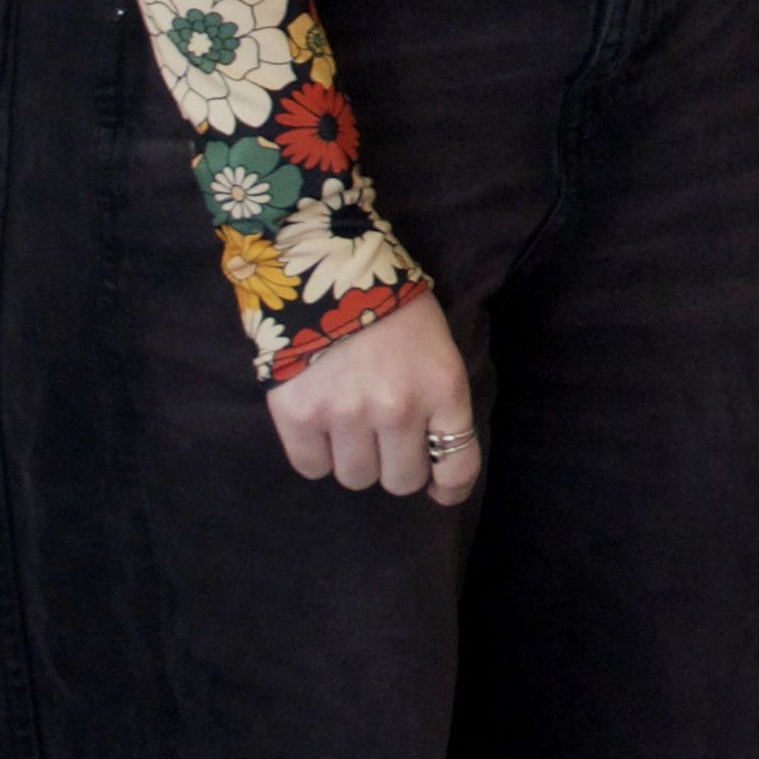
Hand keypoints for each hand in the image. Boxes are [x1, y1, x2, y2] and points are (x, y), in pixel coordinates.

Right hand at [260, 290, 483, 504]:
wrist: (328, 268)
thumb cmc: (392, 306)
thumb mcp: (437, 347)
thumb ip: (438, 401)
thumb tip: (437, 462)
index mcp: (443, 388)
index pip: (458, 465)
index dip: (450, 486)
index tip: (441, 489)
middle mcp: (398, 409)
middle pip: (402, 481)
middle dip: (397, 465)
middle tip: (386, 439)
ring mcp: (346, 415)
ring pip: (356, 478)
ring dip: (355, 458)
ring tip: (350, 423)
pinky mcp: (299, 416)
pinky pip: (312, 467)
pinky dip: (316, 453)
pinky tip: (320, 422)